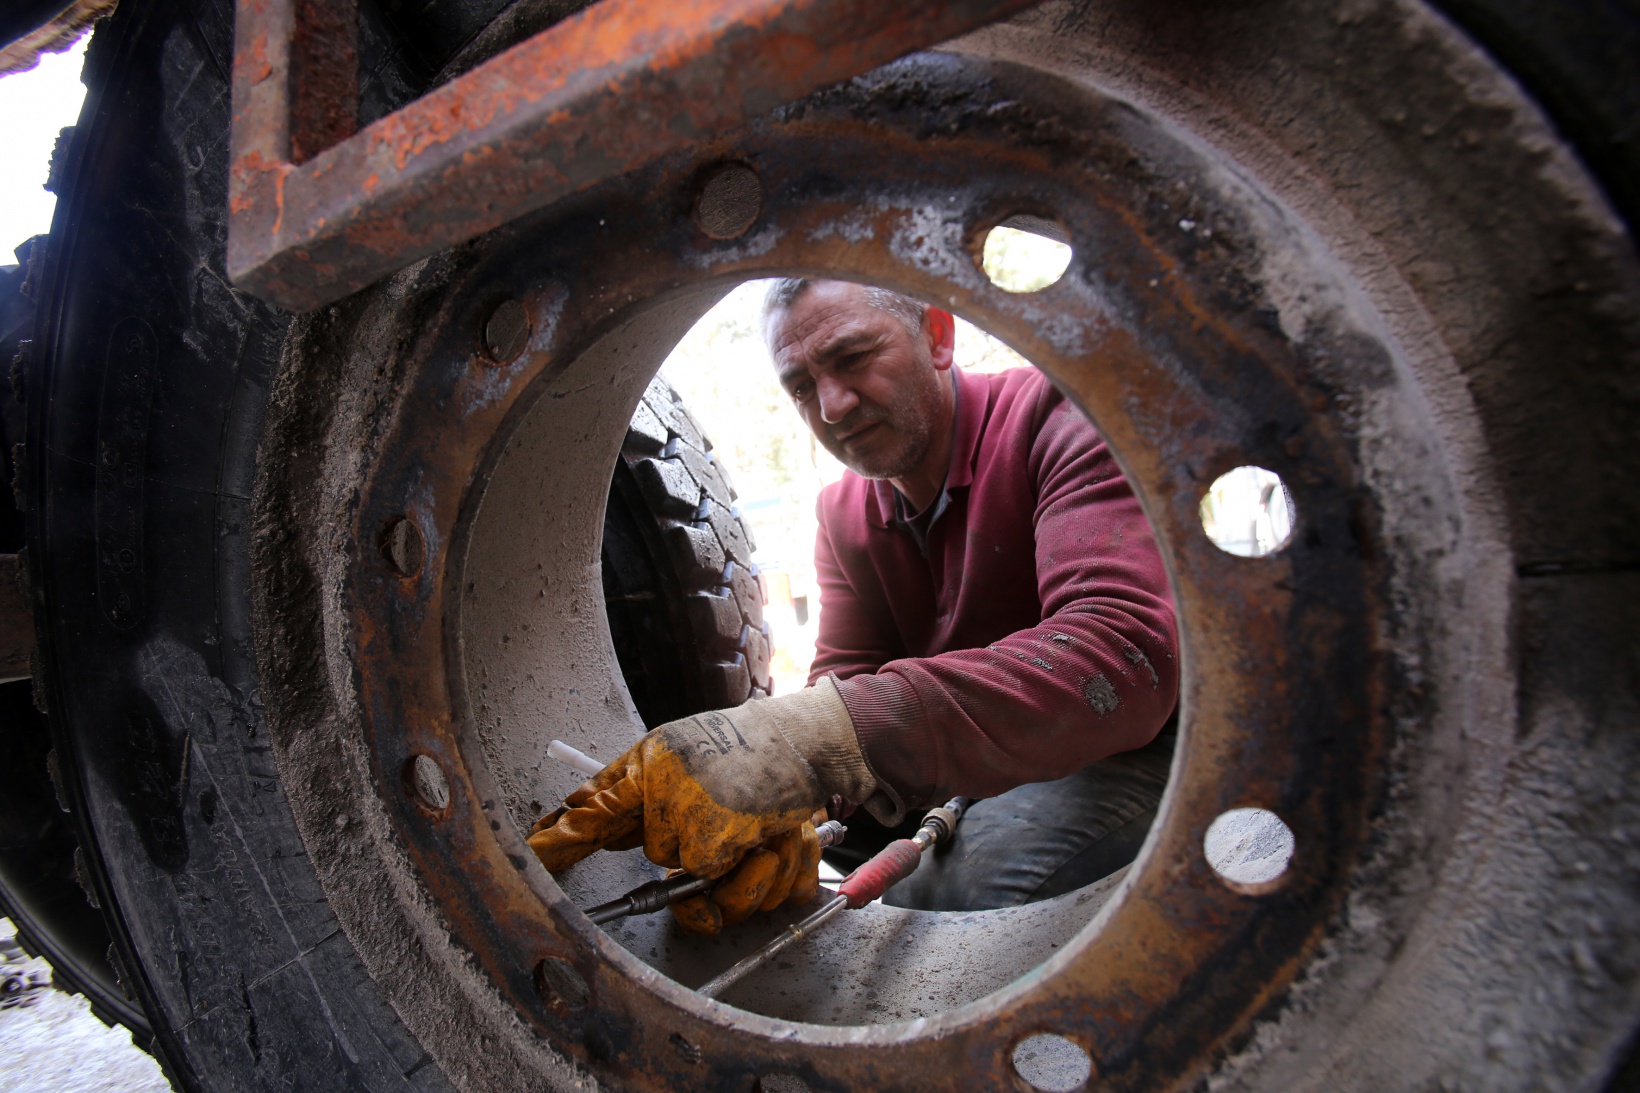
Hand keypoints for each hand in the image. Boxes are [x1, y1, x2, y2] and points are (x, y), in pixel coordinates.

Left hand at [528, 679, 870, 916]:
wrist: (802, 738)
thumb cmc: (744, 744)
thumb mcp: (676, 749)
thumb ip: (629, 785)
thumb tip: (576, 812)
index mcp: (651, 761)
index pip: (597, 805)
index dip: (561, 839)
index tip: (533, 855)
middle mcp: (669, 785)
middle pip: (658, 854)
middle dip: (690, 847)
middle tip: (721, 819)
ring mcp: (699, 811)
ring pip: (692, 877)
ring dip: (724, 869)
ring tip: (747, 838)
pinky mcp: (731, 837)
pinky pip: (725, 885)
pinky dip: (754, 875)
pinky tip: (768, 843)